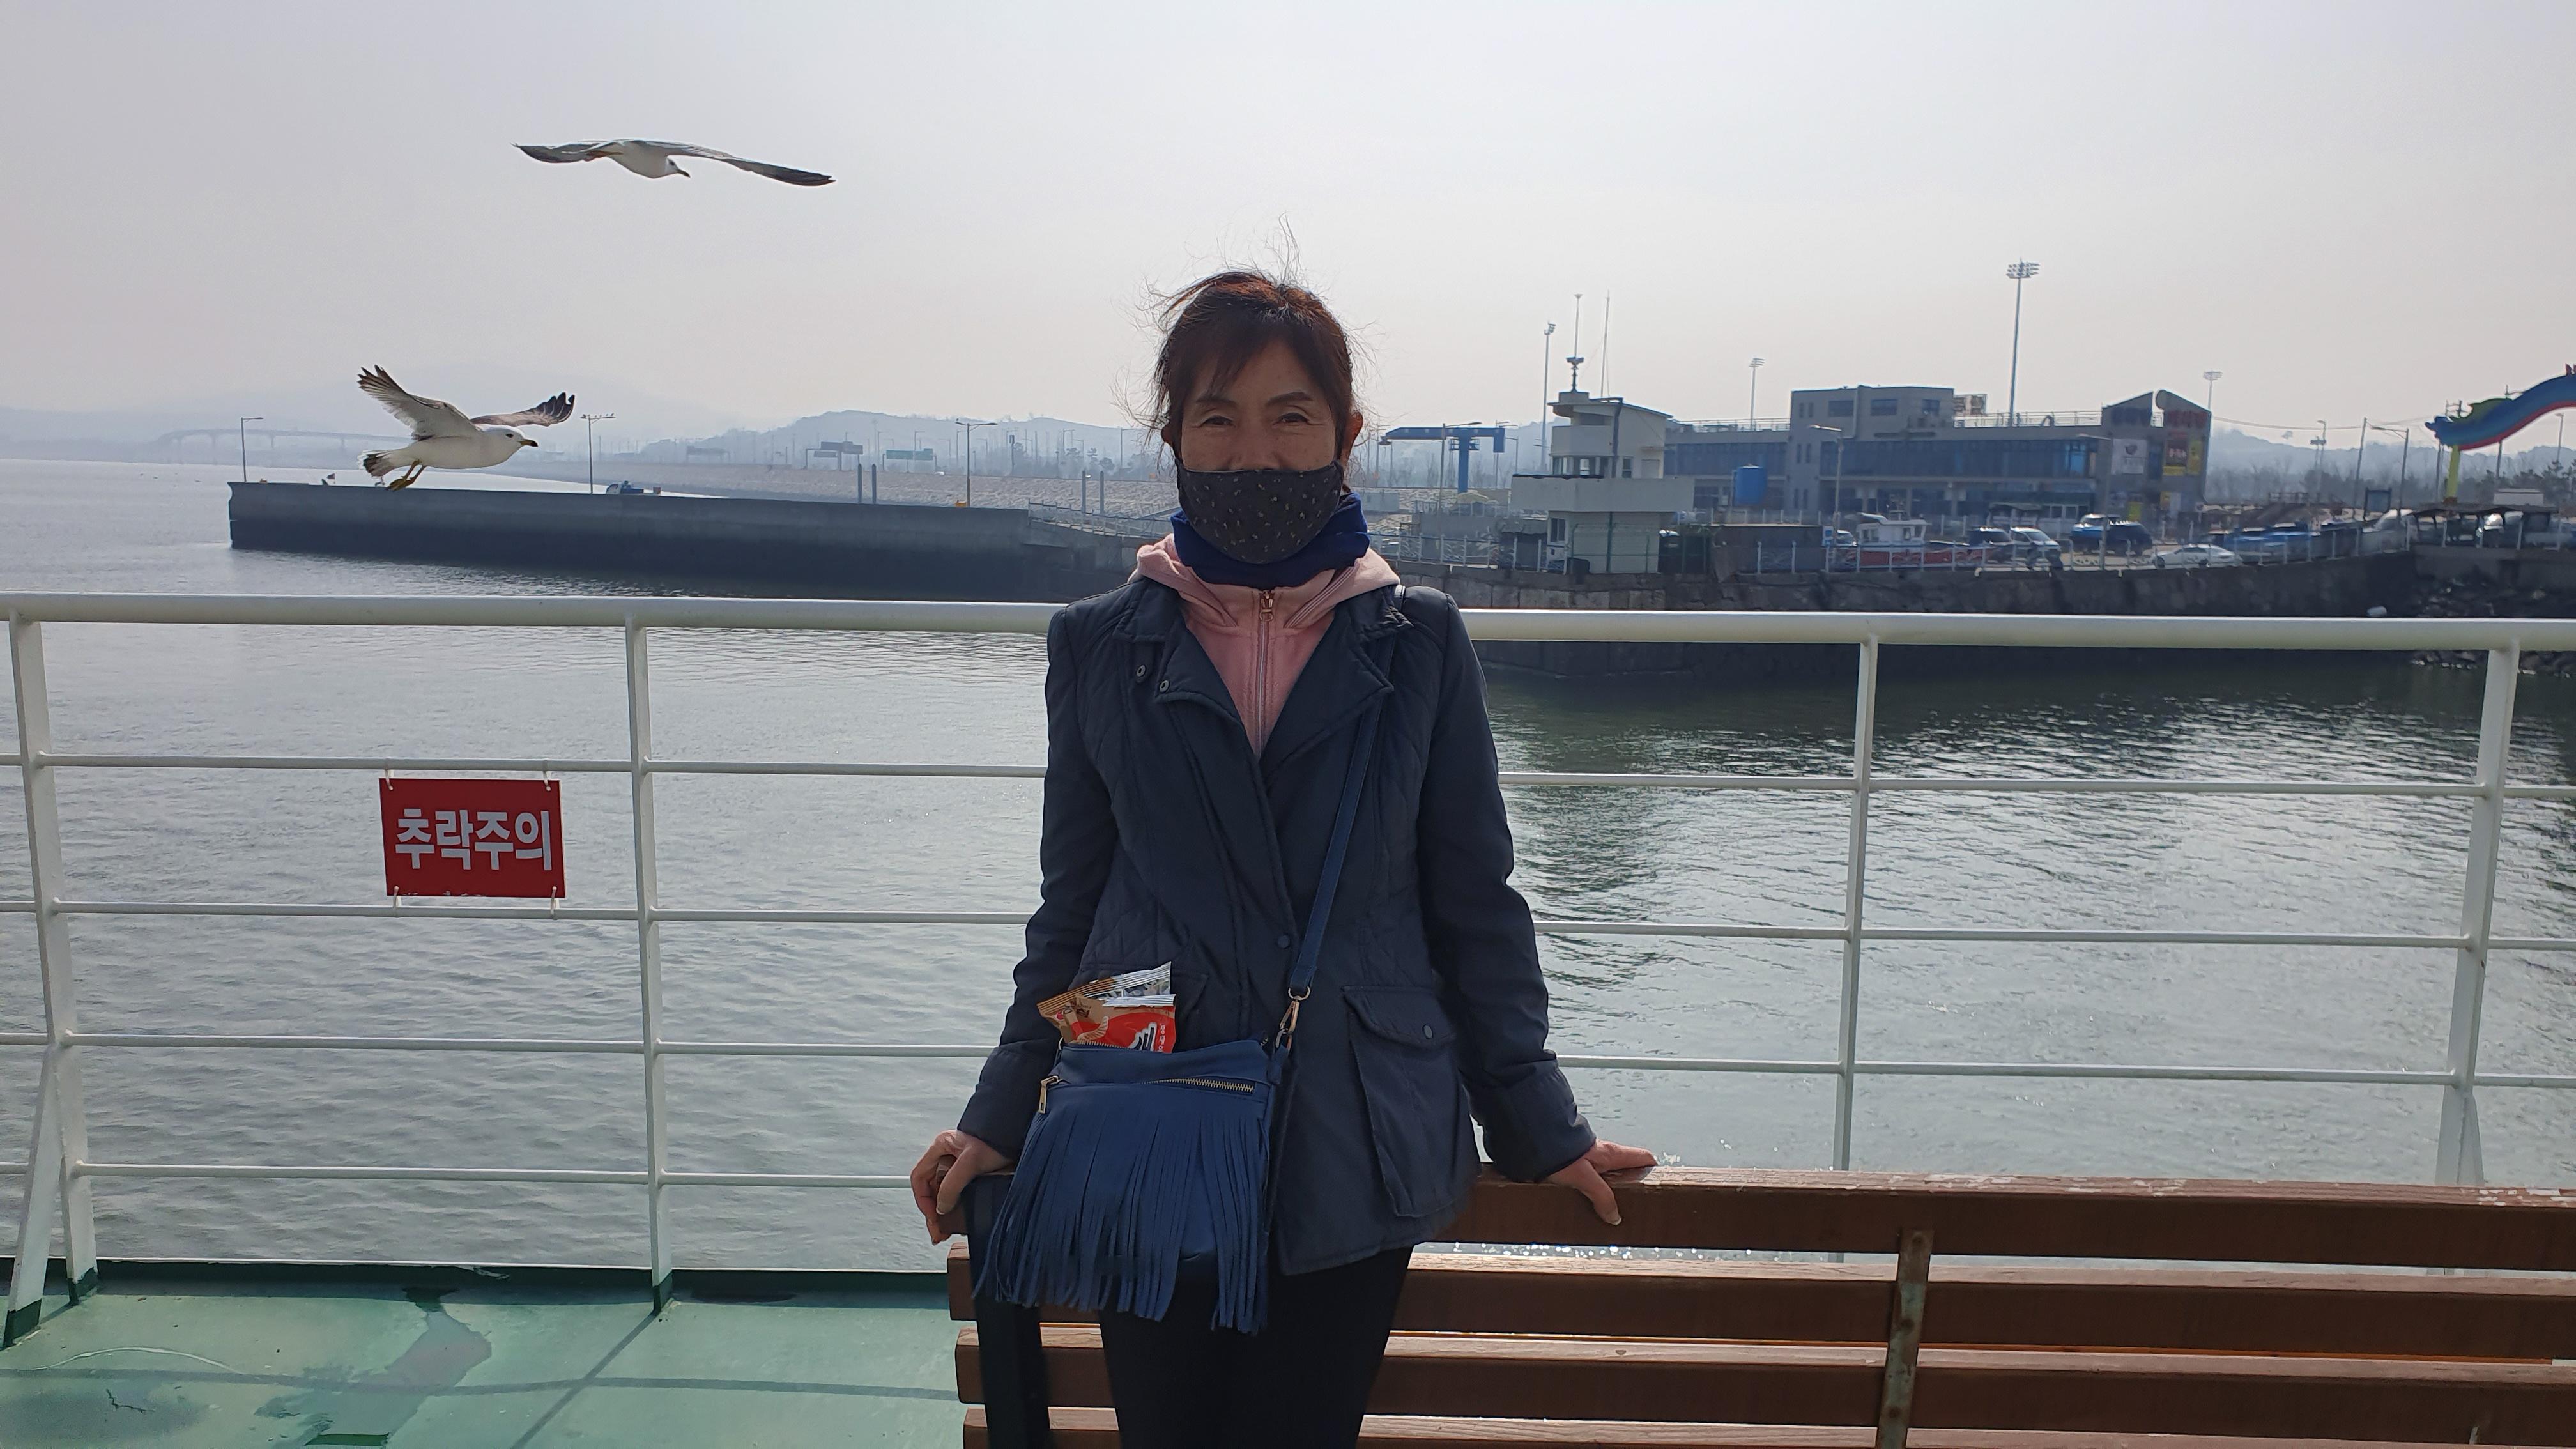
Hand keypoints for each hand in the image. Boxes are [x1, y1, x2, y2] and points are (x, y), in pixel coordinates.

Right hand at [909, 1129, 1009, 1243]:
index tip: (933, 1215)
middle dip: (933, 1211)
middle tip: (938, 1230)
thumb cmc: (997, 1139)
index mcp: (941, 1147)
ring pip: (944, 1193)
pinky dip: (956, 1208)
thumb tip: (941, 1207)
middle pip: (931, 1188)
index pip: (920, 1177)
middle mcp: (948, 1157)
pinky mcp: (972, 1175)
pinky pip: (958, 1194)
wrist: (1018, 1138)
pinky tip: (959, 1218)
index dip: (923, 1199)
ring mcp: (959, 1166)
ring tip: (947, 1229)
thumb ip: (953, 1184)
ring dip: (944, 1212)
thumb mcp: (971, 1161)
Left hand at [1546, 1139, 1656, 1225]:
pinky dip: (1594, 1189)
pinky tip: (1588, 1203)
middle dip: (1631, 1185)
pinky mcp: (1577, 1163)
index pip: (1644, 1158)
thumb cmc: (1562, 1154)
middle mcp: (1605, 1154)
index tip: (1656, 1186)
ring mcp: (1591, 1158)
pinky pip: (1593, 1177)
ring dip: (1610, 1190)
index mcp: (1614, 1154)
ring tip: (1608, 1210)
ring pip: (1609, 1174)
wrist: (1537, 1138)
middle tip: (1631, 1206)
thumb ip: (1602, 1197)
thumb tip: (1615, 1217)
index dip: (1653, 1170)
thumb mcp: (1586, 1179)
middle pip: (1628, 1169)